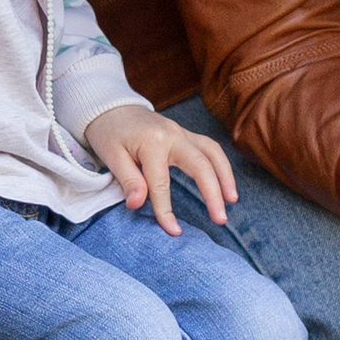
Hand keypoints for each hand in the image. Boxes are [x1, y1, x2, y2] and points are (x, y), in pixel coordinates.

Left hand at [84, 103, 237, 232]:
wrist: (110, 106)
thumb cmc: (108, 133)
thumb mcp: (110, 156)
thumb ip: (127, 180)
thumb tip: (137, 205)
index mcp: (152, 142)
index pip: (162, 183)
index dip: (167, 210)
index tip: (173, 232)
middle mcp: (173, 135)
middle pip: (200, 165)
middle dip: (213, 193)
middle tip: (220, 220)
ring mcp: (181, 132)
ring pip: (212, 153)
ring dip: (225, 177)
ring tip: (231, 201)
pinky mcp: (185, 134)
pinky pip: (210, 148)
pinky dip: (221, 166)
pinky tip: (225, 184)